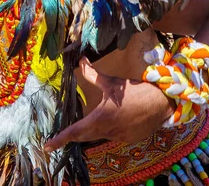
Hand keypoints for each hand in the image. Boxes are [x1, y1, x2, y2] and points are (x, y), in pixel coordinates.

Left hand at [44, 57, 174, 150]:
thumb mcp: (111, 83)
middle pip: (84, 137)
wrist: (162, 103)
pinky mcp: (128, 139)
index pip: (75, 131)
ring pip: (98, 136)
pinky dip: (106, 131)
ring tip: (82, 125)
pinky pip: (112, 136)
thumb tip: (81, 61)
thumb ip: (92, 74)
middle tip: (59, 138)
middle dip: (71, 136)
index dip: (60, 139)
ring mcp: (119, 138)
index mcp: (100, 119)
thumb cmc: (135, 91)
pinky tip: (110, 120)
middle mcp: (108, 132)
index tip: (47, 146)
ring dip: (90, 131)